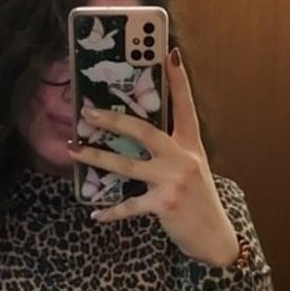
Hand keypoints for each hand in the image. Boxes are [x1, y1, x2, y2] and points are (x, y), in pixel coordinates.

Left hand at [71, 50, 240, 265]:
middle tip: (88, 113)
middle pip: (144, 131)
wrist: (214, 237)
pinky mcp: (164, 204)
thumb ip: (172, 151)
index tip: (169, 53)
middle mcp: (183, 158)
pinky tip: (96, 215)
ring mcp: (173, 181)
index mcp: (191, 145)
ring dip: (97, 157)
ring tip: (75, 150)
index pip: (185, 106)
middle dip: (114, 120)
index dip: (178, 80)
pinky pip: (130, 205)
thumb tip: (137, 136)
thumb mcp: (193, 169)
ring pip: (127, 165)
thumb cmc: (198, 201)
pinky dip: (111, 212)